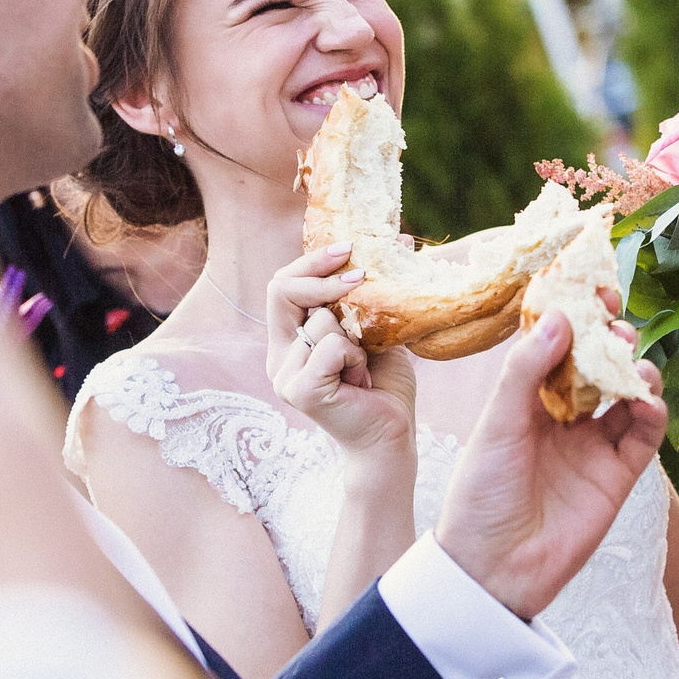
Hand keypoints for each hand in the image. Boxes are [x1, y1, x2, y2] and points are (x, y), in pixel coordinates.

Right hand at [268, 243, 417, 460]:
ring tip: (363, 367)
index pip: (282, 285)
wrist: (390, 437)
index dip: (310, 261)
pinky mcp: (300, 390)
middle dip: (322, 275)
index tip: (349, 247)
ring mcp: (285, 375)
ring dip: (355, 338)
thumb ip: (365, 298)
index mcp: (289, 340)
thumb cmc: (383, 386)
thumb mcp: (372, 330)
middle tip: (360, 275)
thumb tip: (400, 242)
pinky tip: (360, 380)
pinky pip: (330, 347)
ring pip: (320, 321)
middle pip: (281, 290)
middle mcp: (279, 356)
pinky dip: (354, 358)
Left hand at [435, 306, 667, 619]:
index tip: (589, 288)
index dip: (575, 316)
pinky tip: (647, 399)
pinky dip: (652, 412)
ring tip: (632, 360)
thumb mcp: (497, 425)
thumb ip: (526, 371)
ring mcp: (592, 445)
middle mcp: (562, 417)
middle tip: (614, 317)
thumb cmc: (481, 495)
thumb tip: (561, 317)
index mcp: (526, 399)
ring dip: (635, 370)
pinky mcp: (617, 475)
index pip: (557, 346)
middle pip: (597, 364)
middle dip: (610, 336)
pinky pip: (644, 436)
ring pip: (627, 394)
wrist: (494, 569)